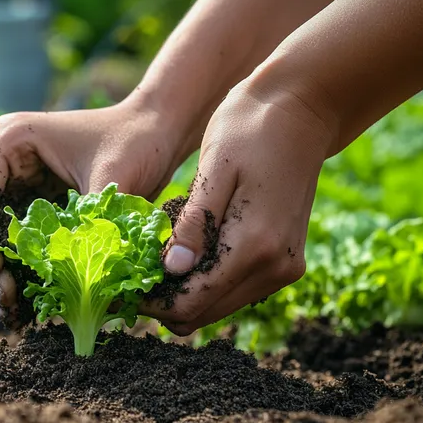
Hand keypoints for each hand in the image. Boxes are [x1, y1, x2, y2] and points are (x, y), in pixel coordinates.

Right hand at [0, 98, 192, 327]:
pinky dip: (20, 271)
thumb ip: (88, 222)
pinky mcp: (36, 204)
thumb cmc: (138, 139)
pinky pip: (18, 243)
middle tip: (6, 306)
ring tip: (15, 314)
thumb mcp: (112, 179)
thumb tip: (70, 274)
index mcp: (12, 141)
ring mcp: (19, 184)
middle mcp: (6, 162)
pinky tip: (31, 301)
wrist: (162, 130)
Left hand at [140, 79, 338, 334]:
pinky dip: (206, 279)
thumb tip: (172, 271)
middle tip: (131, 274)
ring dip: (184, 291)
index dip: (150, 302)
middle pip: (203, 313)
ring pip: (218, 305)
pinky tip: (186, 251)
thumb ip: (194, 224)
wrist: (303, 108)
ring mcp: (284, 267)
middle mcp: (276, 266)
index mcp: (256, 245)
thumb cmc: (250, 127)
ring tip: (154, 259)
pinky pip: (235, 288)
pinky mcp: (285, 260)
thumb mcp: (214, 169)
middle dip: (163, 301)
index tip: (120, 286)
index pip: (191, 302)